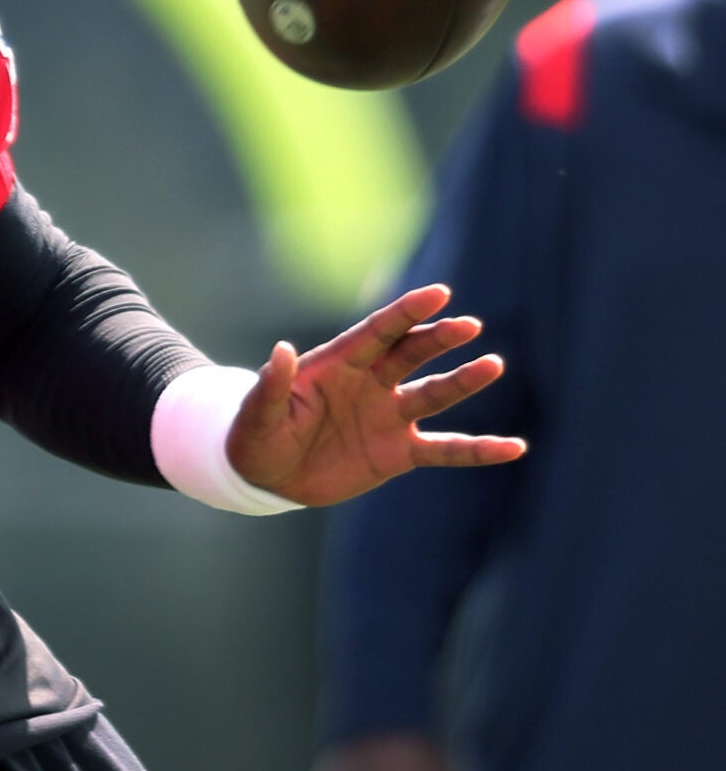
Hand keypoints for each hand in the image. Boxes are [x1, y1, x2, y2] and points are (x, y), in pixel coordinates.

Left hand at [226, 283, 526, 505]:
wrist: (266, 477)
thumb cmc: (254, 436)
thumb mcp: (256, 414)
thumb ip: (271, 385)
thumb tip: (281, 350)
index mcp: (336, 365)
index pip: (377, 332)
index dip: (406, 313)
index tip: (438, 293)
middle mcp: (370, 384)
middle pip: (410, 354)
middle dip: (438, 338)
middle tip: (469, 325)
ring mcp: (388, 417)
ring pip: (433, 395)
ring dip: (462, 382)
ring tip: (493, 365)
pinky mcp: (398, 453)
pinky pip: (445, 449)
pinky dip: (478, 449)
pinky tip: (515, 447)